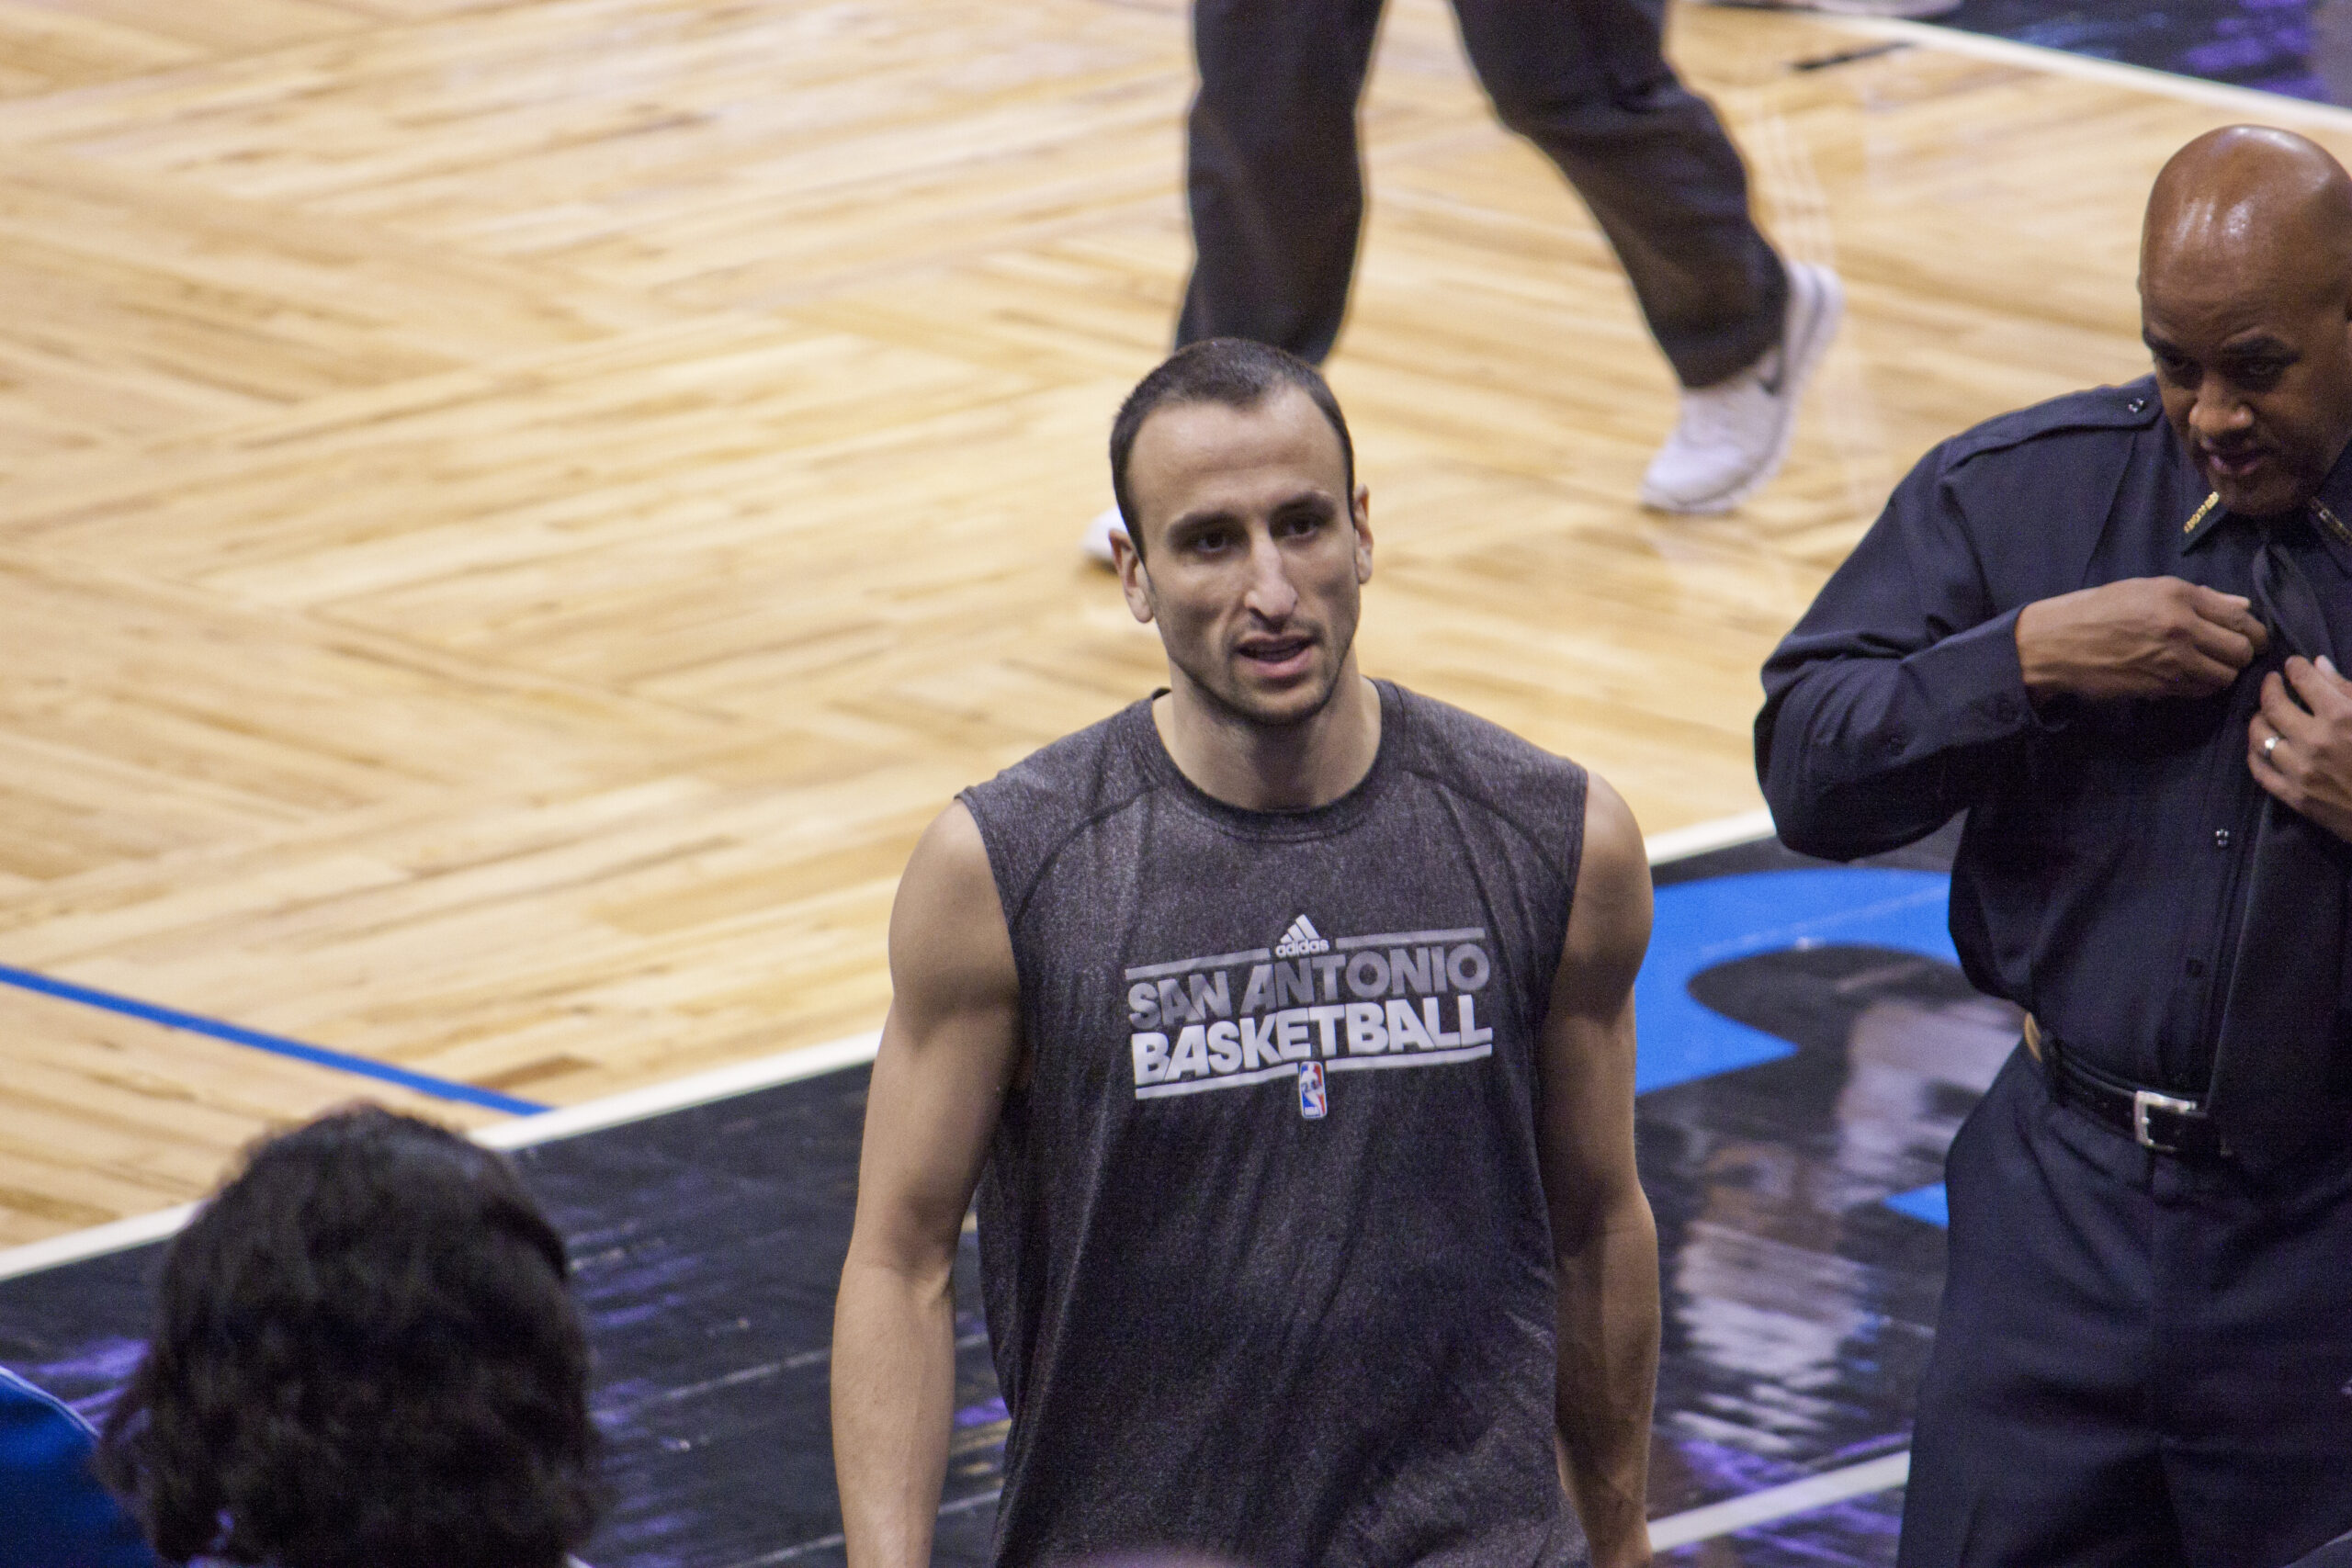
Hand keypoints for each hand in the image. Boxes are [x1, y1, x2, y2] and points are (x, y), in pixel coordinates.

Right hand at [2015, 577, 2268, 699]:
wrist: (2057, 643)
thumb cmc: (2099, 610)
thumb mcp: (2147, 589)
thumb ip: (2199, 598)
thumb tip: (2243, 606)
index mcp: (2179, 596)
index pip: (2240, 616)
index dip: (2255, 631)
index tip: (2254, 638)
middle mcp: (2181, 627)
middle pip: (2240, 649)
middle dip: (2242, 655)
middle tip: (2232, 655)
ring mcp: (2171, 660)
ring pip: (2225, 676)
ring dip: (2223, 674)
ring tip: (2209, 667)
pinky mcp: (2159, 686)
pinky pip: (2199, 691)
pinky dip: (2202, 687)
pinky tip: (2188, 677)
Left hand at [2250, 655, 2351, 842]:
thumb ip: (2348, 689)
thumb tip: (2319, 664)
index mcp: (2341, 717)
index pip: (2304, 680)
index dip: (2295, 667)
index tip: (2292, 664)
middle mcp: (2314, 741)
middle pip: (2273, 706)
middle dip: (2269, 687)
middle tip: (2271, 681)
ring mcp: (2300, 770)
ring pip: (2260, 737)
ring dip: (2258, 719)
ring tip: (2263, 713)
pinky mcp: (2294, 796)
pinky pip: (2260, 771)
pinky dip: (2254, 754)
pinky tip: (2258, 745)